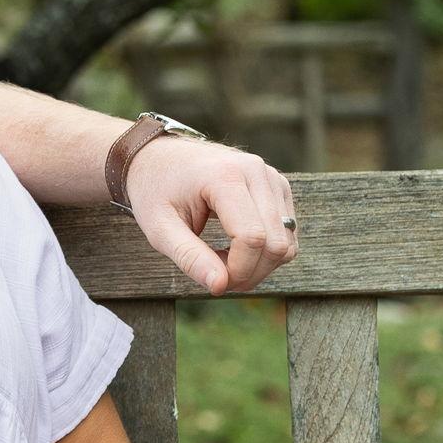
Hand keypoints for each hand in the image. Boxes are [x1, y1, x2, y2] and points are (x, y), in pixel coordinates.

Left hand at [125, 138, 297, 293]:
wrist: (158, 157)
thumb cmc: (154, 191)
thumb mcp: (158, 226)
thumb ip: (188, 256)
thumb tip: (219, 286)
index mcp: (225, 175)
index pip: (252, 237)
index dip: (237, 270)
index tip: (213, 281)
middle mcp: (255, 171)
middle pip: (275, 244)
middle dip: (249, 273)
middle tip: (216, 275)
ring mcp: (271, 177)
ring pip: (286, 243)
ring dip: (259, 265)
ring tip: (220, 259)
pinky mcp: (278, 186)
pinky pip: (287, 234)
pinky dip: (266, 252)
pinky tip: (235, 248)